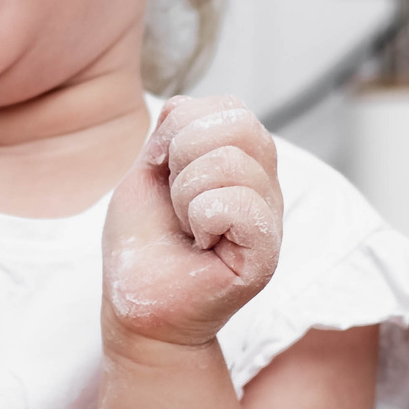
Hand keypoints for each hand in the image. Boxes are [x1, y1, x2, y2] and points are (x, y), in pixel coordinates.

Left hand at [103, 96, 283, 348]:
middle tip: (175, 201)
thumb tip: (183, 103)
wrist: (137, 306)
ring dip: (186, 195)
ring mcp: (270, 218)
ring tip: (186, 227)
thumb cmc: (143, 244)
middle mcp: (264, 184)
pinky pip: (240, 205)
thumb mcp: (146, 173)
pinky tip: (200, 242)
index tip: (161, 169)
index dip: (181, 128)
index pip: (229, 106)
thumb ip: (169, 133)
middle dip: (183, 155)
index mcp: (241, 160)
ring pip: (233, 163)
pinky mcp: (267, 253)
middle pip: (239, 123)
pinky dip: (202, 217)